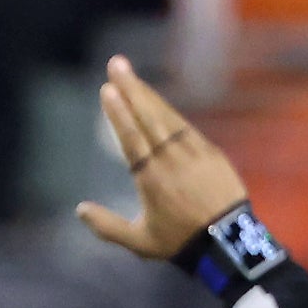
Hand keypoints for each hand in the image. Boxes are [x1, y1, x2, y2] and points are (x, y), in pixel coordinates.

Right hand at [76, 57, 249, 259]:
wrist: (228, 240)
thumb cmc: (179, 243)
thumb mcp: (138, 241)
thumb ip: (107, 226)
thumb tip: (79, 209)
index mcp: (150, 179)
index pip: (131, 138)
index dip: (118, 113)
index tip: (107, 90)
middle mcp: (170, 160)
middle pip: (147, 118)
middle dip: (131, 89)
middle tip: (116, 64)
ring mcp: (193, 152)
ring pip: (167, 117)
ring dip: (148, 94)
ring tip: (132, 76)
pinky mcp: (210, 152)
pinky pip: (185, 126)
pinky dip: (169, 111)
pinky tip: (158, 101)